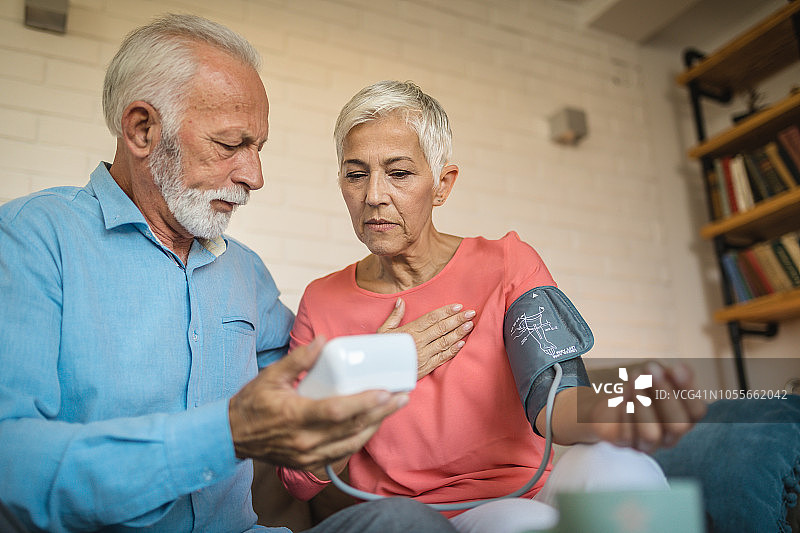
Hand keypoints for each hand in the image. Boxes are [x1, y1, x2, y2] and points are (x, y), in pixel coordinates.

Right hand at [228, 337, 408, 470]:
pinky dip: (360, 438)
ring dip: (376, 425)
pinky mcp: (309, 463)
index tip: (385, 392)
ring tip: (393, 407)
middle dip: (381, 412)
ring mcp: (308, 455)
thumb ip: (298, 359)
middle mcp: (305, 440)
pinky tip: (372, 425)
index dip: (364, 403)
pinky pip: (342, 453)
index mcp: (295, 416)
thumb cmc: (252, 404)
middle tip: (401, 396)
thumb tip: (322, 340)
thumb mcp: (271, 376)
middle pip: (352, 428)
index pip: (337, 411)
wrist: (232, 436)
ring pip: (351, 443)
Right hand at [378, 298, 475, 378]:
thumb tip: (401, 301)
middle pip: (441, 328)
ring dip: (458, 333)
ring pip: (444, 342)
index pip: (431, 318)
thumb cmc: (381, 350)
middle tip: (471, 313)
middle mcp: (418, 342)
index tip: (458, 306)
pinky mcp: (426, 367)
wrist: (378, 372)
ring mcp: (423, 355)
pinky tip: (462, 343)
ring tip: (470, 325)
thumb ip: (394, 316)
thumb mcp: (383, 331)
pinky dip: (453, 350)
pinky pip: (442, 357)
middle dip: (457, 320)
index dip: (446, 311)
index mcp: (409, 331)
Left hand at [586, 362, 706, 452]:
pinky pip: (626, 436)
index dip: (688, 391)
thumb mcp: (656, 373)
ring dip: (642, 404)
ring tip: (633, 380)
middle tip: (651, 369)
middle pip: (679, 425)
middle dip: (665, 395)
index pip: (697, 411)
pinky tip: (620, 396)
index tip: (676, 368)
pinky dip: (624, 414)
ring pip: (651, 434)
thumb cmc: (637, 383)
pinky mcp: (623, 445)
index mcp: (684, 417)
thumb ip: (673, 373)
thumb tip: (682, 370)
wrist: (604, 397)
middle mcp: (669, 435)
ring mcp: (646, 444)